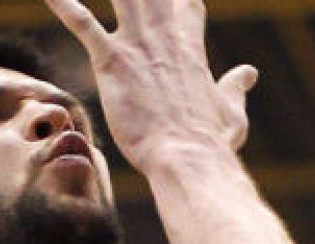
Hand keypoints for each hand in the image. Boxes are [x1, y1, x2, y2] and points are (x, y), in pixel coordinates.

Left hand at [44, 0, 258, 172]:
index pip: (186, 2)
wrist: (188, 157)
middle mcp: (164, 35)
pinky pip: (83, 23)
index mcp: (191, 46)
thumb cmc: (210, 141)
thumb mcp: (232, 112)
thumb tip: (249, 73)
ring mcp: (137, 44)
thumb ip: (236, 87)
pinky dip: (64, 4)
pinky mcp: (112, 61)